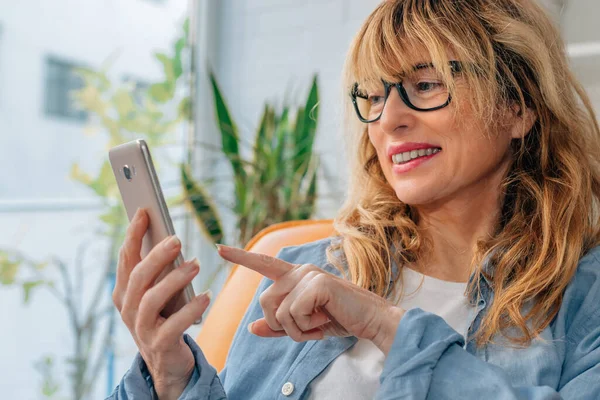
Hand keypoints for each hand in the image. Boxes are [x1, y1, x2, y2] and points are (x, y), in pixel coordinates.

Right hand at [112, 209, 210, 399]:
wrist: (167, 364)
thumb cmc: (166, 318)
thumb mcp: (160, 293)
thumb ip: (160, 270)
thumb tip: (170, 238)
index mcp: (125, 293)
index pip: (126, 258)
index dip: (133, 234)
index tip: (144, 211)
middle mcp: (128, 309)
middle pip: (138, 277)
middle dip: (156, 255)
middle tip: (177, 239)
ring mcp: (141, 329)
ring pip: (151, 299)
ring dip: (173, 279)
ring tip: (195, 265)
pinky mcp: (160, 344)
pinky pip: (173, 325)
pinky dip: (190, 309)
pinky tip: (206, 296)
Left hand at [216, 245, 404, 354]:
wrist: (370, 320)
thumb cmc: (339, 319)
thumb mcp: (304, 326)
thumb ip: (277, 326)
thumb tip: (251, 328)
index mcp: (295, 276)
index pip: (264, 264)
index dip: (241, 257)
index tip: (219, 248)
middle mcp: (299, 270)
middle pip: (264, 302)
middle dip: (280, 324)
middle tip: (308, 326)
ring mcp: (308, 274)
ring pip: (278, 312)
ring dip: (296, 329)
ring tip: (319, 322)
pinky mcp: (317, 284)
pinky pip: (294, 314)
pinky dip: (307, 327)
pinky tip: (325, 320)